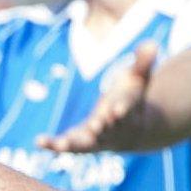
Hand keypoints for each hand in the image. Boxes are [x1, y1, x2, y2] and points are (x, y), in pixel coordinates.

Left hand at [39, 40, 155, 152]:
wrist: (132, 131)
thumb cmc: (132, 99)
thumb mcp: (139, 79)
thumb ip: (144, 63)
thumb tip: (152, 43)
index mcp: (127, 113)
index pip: (126, 111)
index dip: (122, 109)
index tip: (117, 109)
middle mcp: (112, 130)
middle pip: (107, 130)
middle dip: (101, 127)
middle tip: (96, 125)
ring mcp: (97, 140)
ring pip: (86, 145)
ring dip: (74, 144)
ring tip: (60, 144)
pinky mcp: (82, 143)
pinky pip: (68, 146)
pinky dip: (53, 145)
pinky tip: (39, 141)